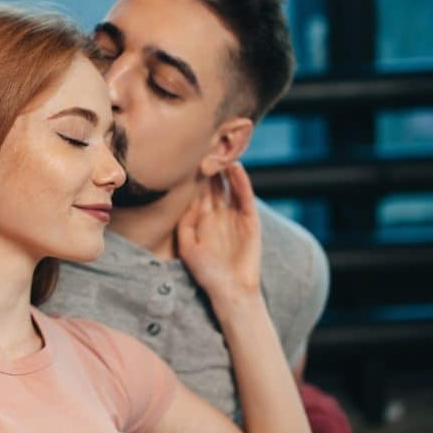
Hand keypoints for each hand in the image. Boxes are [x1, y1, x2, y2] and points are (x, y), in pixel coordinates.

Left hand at [176, 163, 261, 309]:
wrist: (231, 289)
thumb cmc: (206, 272)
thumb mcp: (187, 246)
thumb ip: (184, 224)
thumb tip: (184, 200)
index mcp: (201, 218)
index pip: (195, 190)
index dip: (190, 174)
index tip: (182, 154)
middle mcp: (218, 212)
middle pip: (212, 183)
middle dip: (208, 166)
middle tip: (202, 143)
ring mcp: (234, 214)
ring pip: (228, 185)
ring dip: (225, 169)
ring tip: (219, 150)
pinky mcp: (250, 219)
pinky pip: (244, 196)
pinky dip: (240, 182)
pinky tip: (236, 168)